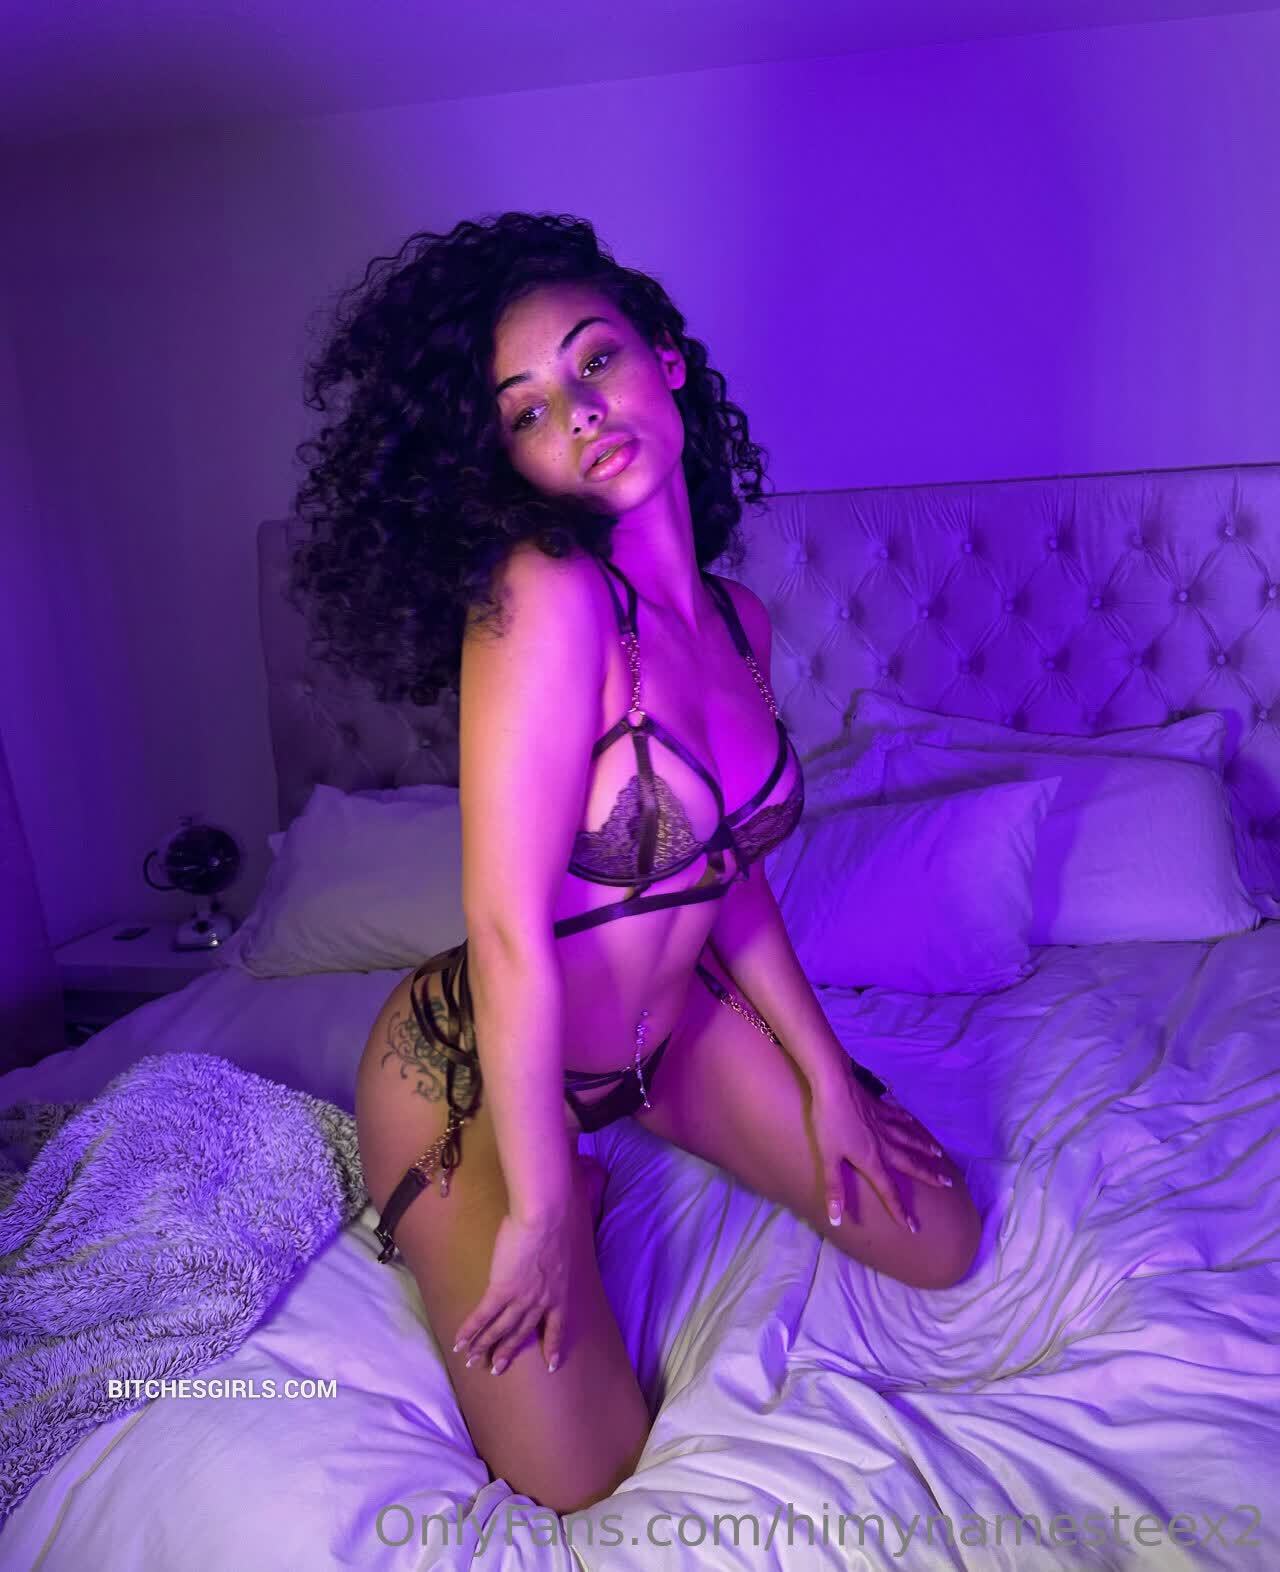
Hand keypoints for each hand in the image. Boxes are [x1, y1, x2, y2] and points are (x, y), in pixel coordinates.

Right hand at [452, 1207, 573, 1375]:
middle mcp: (540, 1302)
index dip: (553, 1346)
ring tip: (473, 1360)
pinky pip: (483, 1315)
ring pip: (500, 1329)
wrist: (544, 1218)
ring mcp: (520, 1298)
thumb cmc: (554, 1224)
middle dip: (508, 1351)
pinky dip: (471, 1330)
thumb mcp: (558, 1253)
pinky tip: (460, 1341)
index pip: (557, 1327)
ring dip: (485, 1345)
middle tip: (496, 1368)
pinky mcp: (501, 1290)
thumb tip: (540, 1263)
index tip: (552, 1365)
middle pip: (522, 1333)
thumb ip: (550, 1266)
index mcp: (559, 1293)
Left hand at [809, 1072, 950, 1233]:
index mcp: (871, 1160)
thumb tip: (837, 1219)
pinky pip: (898, 1116)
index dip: (899, 1210)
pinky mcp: (879, 1107)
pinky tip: (912, 1121)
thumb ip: (834, 1188)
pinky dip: (908, 1121)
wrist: (834, 1085)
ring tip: (938, 1155)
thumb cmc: (828, 1123)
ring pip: (908, 1139)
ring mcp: (883, 1123)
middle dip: (928, 1176)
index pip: (888, 1191)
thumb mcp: (828, 1158)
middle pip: (909, 1163)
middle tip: (947, 1183)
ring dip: (923, 1148)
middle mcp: (883, 1144)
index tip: (914, 1227)